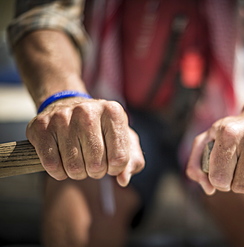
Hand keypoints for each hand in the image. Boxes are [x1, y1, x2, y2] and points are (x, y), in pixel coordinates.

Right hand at [26, 97, 144, 185]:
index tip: (111, 162)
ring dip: (78, 173)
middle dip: (96, 172)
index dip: (115, 168)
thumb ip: (132, 161)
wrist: (67, 106)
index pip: (120, 158)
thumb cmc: (101, 129)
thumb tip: (123, 180)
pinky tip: (63, 163)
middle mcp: (87, 111)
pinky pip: (51, 165)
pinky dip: (58, 172)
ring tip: (80, 162)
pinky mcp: (40, 127)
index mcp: (113, 112)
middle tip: (93, 163)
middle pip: (96, 165)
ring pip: (73, 167)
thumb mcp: (124, 140)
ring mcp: (62, 117)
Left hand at [186, 103, 243, 195]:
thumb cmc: (235, 132)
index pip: (219, 179)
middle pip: (242, 187)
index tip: (225, 173)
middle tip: (242, 171)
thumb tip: (209, 189)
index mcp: (228, 132)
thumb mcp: (209, 139)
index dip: (220, 181)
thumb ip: (197, 163)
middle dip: (239, 184)